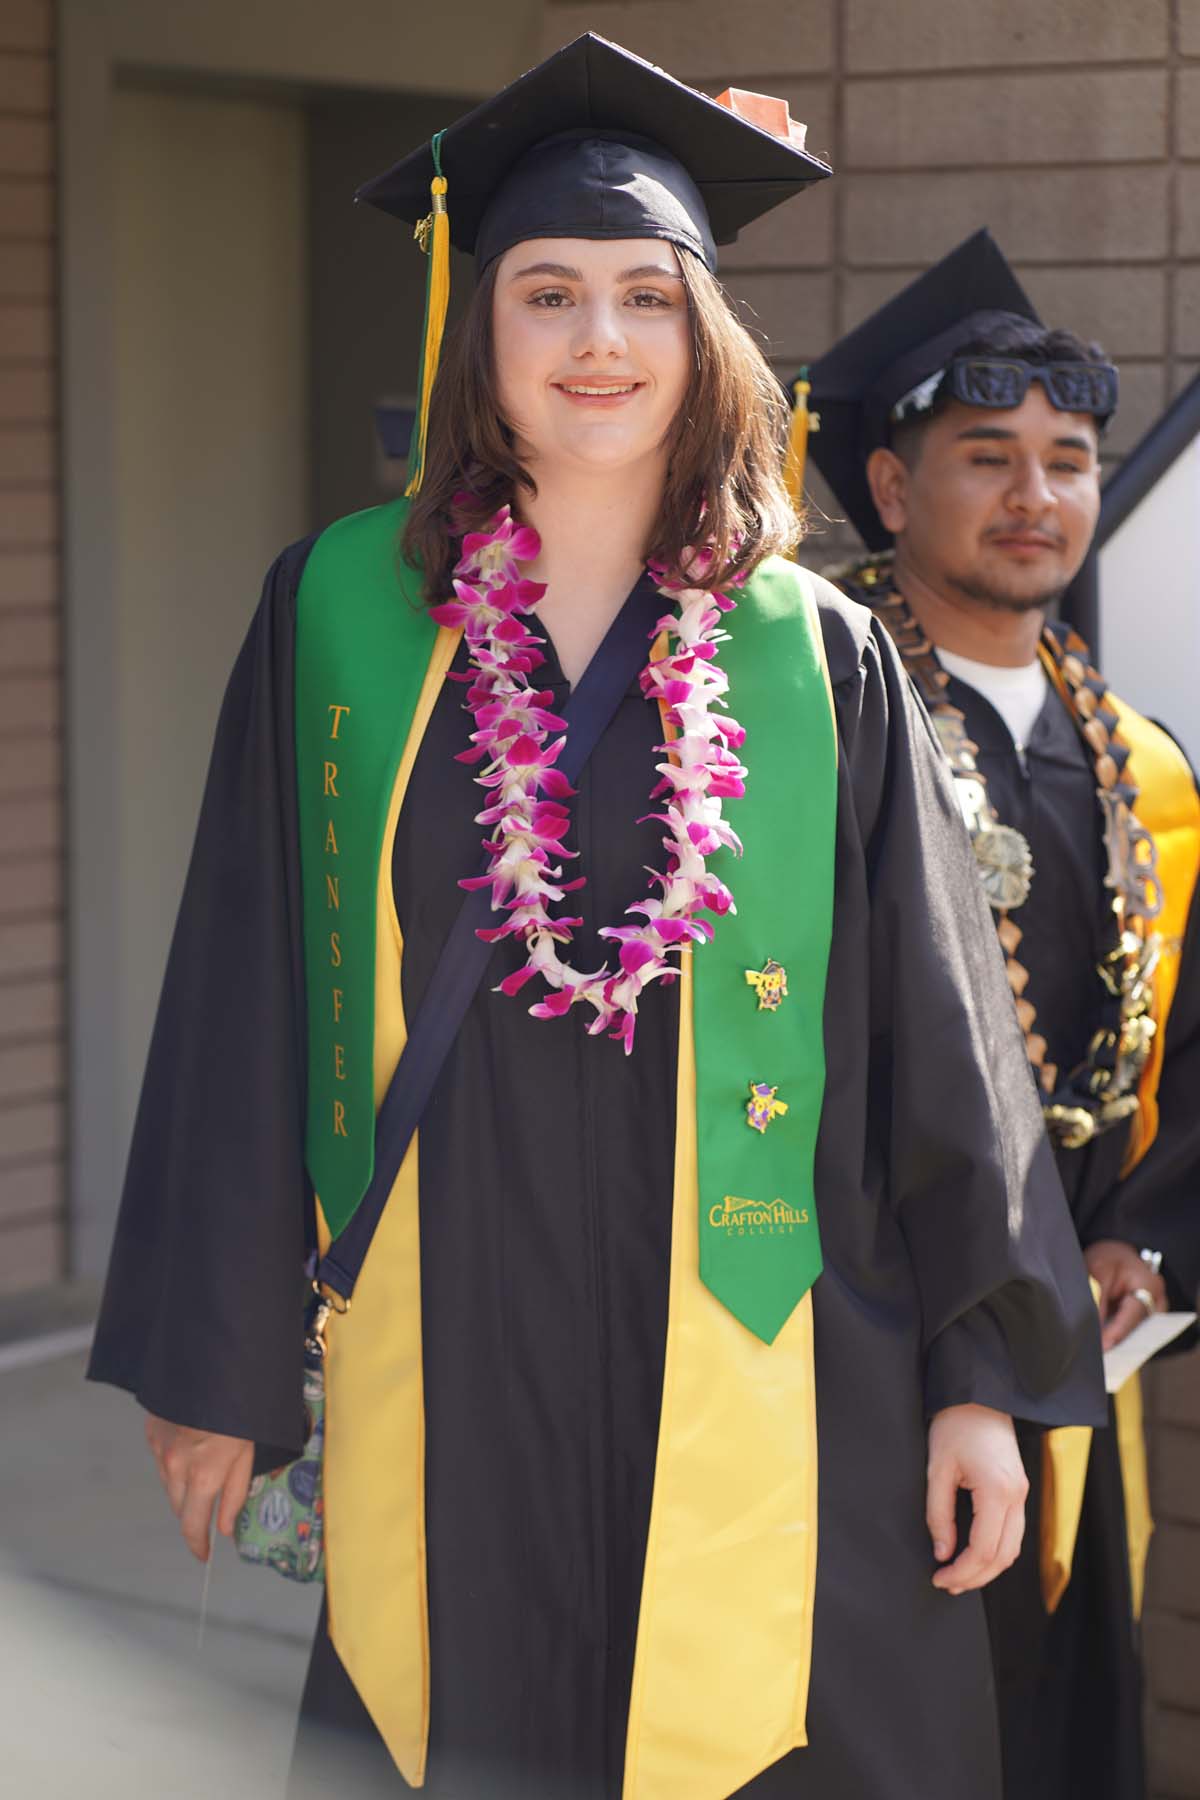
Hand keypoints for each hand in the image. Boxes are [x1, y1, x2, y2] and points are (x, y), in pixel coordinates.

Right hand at [145, 1413, 253, 1561]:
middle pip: (179, 1508)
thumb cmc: (238, 1409)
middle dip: (194, 1514)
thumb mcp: (248, 1453)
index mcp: (203, 1477)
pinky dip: (174, 1463)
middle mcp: (176, 1468)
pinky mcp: (153, 1433)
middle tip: (209, 1509)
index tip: (203, 1555)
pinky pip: (162, 1460)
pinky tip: (190, 1446)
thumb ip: (236, 1493)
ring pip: (169, 1485)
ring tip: (203, 1470)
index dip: (198, 1545)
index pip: (193, 1526)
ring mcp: (161, 1450)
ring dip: (184, 1488)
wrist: (210, 1367)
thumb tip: (225, 1528)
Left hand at [926, 1403, 1027, 1594]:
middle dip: (975, 1577)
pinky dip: (996, 1551)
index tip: (939, 1578)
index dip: (961, 1571)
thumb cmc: (956, 1426)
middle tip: (947, 1584)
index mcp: (998, 1491)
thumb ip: (939, 1514)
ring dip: (988, 1568)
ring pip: (1012, 1548)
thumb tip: (942, 1553)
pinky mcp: (1019, 1490)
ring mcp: (1022, 1493)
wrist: (980, 1395)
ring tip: (959, 1576)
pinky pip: (1013, 1533)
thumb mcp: (937, 1469)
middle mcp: (1017, 1496)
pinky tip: (975, 1555)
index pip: (983, 1549)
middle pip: (1003, 1556)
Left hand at [1085, 1239, 1166, 1351]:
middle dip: (1118, 1342)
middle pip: (1138, 1328)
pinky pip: (1132, 1330)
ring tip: (1099, 1355)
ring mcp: (1153, 1309)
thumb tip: (1092, 1330)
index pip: (1133, 1315)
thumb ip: (1096, 1299)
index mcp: (1149, 1284)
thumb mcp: (1098, 1271)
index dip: (1117, 1333)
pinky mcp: (1143, 1316)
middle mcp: (1157, 1300)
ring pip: (1135, 1332)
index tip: (1103, 1348)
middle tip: (1100, 1356)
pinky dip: (1118, 1337)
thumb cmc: (1108, 1258)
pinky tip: (1102, 1346)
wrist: (1116, 1252)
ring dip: (1118, 1341)